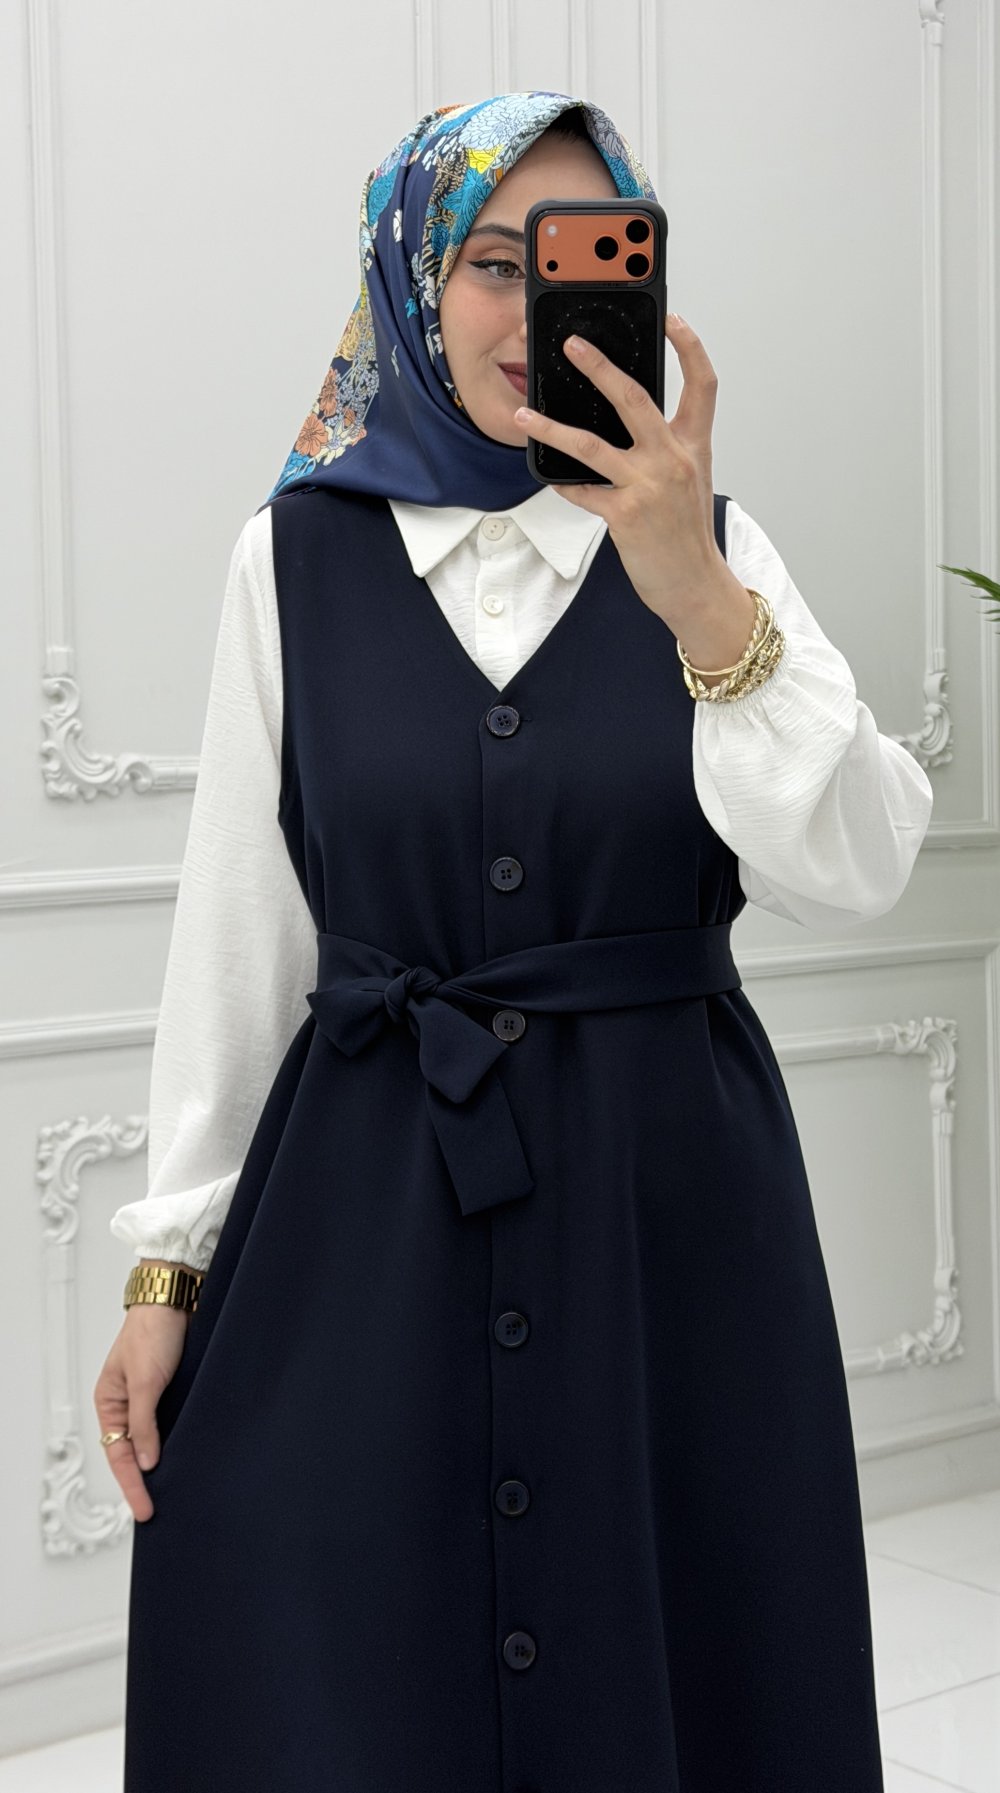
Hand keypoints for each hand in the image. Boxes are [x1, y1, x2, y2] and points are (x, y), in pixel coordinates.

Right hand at [93, 1302, 190, 1521]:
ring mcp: (153, 1398)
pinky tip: (190, 1457)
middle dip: (145, 1481)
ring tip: (177, 1493)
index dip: (132, 1484)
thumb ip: (144, 1422)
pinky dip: (179, 1442)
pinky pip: (174, 1423)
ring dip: (164, 1462)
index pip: (118, 1454)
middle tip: (159, 1510)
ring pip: (155, 1440)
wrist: (177, 1299)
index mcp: (110, 1402)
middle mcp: (129, 1404)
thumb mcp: (144, 1380)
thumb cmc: (152, 1331)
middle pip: (134, 1453)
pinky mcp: (175, 1390)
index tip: (144, 1510)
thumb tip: (145, 1462)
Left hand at [511, 315, 731, 637]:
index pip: (703, 384)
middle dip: (599, 365)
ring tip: (524, 412)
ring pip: (590, 444)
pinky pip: (582, 491)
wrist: (695, 584)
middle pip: (634, 397)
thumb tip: (632, 420)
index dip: (690, 347)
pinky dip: (563, 483)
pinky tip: (549, 476)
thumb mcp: (690, 480)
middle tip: (572, 345)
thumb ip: (668, 446)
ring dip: (551, 427)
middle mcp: (673, 459)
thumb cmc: (688, 533)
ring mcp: (648, 486)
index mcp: (693, 445)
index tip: (672, 319)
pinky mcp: (625, 515)